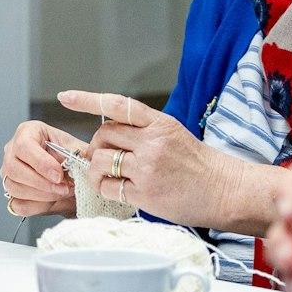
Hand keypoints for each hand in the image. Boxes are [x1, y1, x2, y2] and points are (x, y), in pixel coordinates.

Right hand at [0, 120, 87, 218]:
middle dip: (42, 183)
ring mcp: (8, 172)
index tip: (58, 175)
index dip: (41, 163)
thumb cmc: (72, 157)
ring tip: (62, 192)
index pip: (24, 146)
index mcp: (27, 132)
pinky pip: (17, 204)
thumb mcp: (78, 150)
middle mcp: (12, 151)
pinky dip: (38, 206)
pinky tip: (52, 199)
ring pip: (15, 188)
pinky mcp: (11, 192)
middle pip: (14, 169)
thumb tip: (74, 164)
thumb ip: (75, 156)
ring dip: (42, 195)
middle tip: (63, 188)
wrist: (74, 174)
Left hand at [59, 90, 275, 231]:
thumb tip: (110, 133)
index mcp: (160, 123)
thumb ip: (144, 131)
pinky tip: (119, 190)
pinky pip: (109, 187)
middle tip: (103, 156)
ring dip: (97, 170)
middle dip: (97, 145)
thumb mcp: (174, 135)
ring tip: (108, 176)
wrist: (225, 190)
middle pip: (103, 134)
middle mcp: (152, 143)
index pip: (117, 105)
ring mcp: (147, 168)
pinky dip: (106, 189)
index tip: (65, 97)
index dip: (88, 100)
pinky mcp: (145, 194)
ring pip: (100, 162)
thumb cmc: (200, 165)